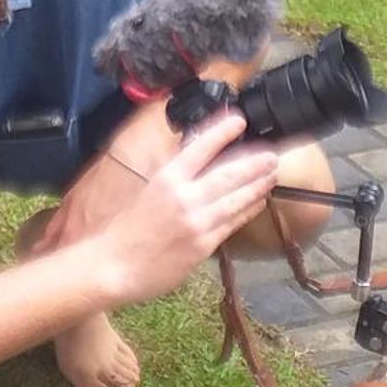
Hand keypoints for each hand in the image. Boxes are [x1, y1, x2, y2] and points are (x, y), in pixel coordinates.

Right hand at [96, 113, 278, 305]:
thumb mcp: (148, 191)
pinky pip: (232, 223)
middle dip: (254, 163)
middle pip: (227, 174)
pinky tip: (259, 202)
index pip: (200, 147)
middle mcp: (183, 196)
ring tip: (272, 175)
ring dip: (257, 185)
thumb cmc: (127, 230)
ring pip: (236, 198)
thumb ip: (175, 179)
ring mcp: (196, 222)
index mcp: (166, 178)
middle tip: (272, 154)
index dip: (222, 132)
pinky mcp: (203, 245)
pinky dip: (248, 210)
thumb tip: (201, 165)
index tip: (239, 120)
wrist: (114, 266)